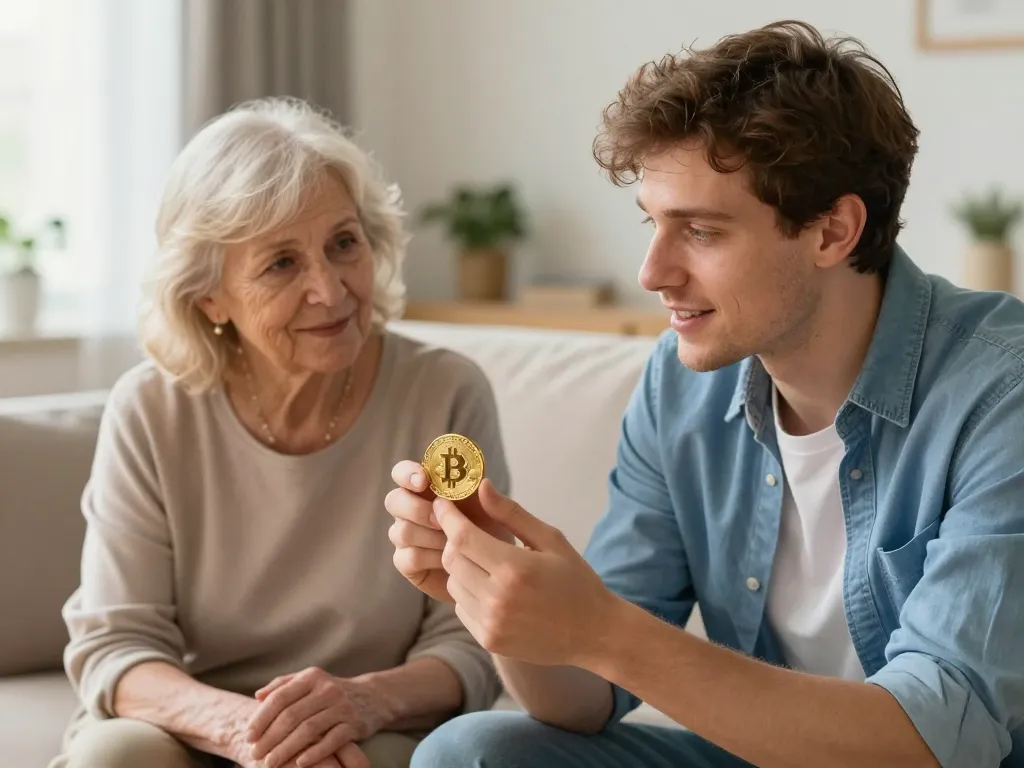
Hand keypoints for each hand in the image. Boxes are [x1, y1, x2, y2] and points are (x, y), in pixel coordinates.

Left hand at [245, 667, 385, 767]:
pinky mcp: (354, 724)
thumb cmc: (331, 691)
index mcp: (312, 677)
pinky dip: (315, 753)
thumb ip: (283, 685)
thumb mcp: (310, 681)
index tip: (248, 736)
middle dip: (270, 738)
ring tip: (270, 763)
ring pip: (309, 730)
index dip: (261, 718)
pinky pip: (332, 740)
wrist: (373, 696)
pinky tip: (299, 763)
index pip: (280, 698)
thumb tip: (258, 696)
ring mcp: (342, 706)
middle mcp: (327, 689)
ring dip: (286, 748)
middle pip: (292, 715)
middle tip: (254, 754)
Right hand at [385, 460, 512, 602]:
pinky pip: (408, 557)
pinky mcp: (407, 562)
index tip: (423, 480)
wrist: (491, 570)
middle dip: (417, 509)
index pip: (402, 472)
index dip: (407, 474)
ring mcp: (406, 536)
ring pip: (401, 530)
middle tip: (440, 519)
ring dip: (429, 536)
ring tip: (453, 543)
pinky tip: (449, 561)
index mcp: (427, 488)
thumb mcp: (491, 509)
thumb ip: (486, 495)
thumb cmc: (488, 531)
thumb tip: (484, 482)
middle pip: (393, 500)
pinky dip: (431, 558)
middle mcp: (410, 509)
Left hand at [436, 479, 618, 667]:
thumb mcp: (550, 540)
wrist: (593, 633)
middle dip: (453, 540)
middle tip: (466, 531)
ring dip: (461, 567)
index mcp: (514, 568)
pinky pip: (461, 607)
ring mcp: (491, 623)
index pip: (462, 536)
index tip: (443, 503)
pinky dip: (468, 593)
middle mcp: (498, 598)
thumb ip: (512, 513)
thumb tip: (481, 486)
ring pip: (453, 583)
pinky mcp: (488, 639)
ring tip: (485, 562)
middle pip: (452, 559)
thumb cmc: (575, 580)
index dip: (447, 516)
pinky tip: (492, 589)